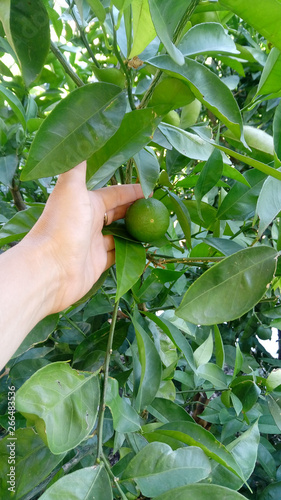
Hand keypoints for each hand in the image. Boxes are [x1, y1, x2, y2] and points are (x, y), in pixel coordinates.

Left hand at [23, 161, 143, 312]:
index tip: (151, 189)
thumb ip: (78, 164)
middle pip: (118, 213)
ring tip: (156, 227)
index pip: (113, 193)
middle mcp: (89, 221)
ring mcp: (94, 243)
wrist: (50, 268)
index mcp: (84, 201)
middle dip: (136, 209)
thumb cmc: (63, 225)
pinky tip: (145, 247)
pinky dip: (132, 251)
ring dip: (135, 230)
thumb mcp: (70, 187)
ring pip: (120, 234)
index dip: (131, 190)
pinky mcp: (99, 264)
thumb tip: (83, 137)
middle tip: (158, 208)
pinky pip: (120, 254)